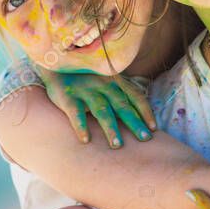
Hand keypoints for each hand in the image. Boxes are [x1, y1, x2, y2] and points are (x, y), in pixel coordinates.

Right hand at [36, 66, 155, 147]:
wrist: (56, 64)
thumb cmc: (85, 77)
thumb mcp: (106, 79)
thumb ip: (120, 93)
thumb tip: (140, 116)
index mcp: (115, 80)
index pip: (135, 96)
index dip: (145, 111)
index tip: (153, 128)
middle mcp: (103, 84)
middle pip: (122, 105)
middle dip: (134, 122)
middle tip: (145, 139)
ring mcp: (85, 89)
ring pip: (102, 110)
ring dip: (110, 128)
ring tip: (117, 145)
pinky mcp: (68, 95)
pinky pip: (75, 112)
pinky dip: (81, 125)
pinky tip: (85, 140)